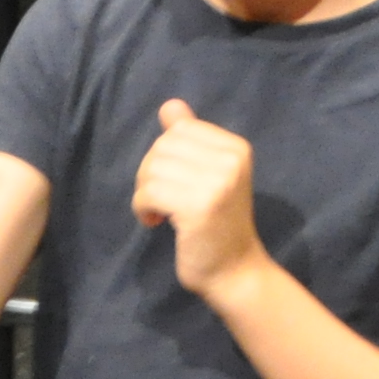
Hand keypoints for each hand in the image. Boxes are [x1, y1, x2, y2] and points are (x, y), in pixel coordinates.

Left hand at [129, 100, 266, 298]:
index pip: (180, 129)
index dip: (164, 153)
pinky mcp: (198, 207)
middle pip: (163, 146)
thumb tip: (170, 106)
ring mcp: (217, 183)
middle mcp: (231, 160)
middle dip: (151, 172)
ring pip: (153, 169)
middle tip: (159, 200)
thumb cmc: (219, 224)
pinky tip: (155, 222)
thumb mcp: (210, 175)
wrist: (235, 272)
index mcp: (236, 148)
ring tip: (158, 212)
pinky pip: (149, 192)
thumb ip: (191, 140)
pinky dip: (142, 207)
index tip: (173, 180)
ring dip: (145, 193)